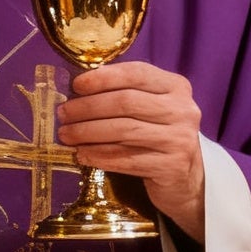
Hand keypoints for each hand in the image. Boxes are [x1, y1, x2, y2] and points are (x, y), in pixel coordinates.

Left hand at [58, 61, 207, 239]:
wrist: (187, 178)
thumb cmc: (159, 135)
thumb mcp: (151, 107)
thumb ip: (125, 93)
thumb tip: (78, 89)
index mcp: (177, 86)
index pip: (136, 73)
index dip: (103, 77)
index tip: (76, 85)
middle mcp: (183, 110)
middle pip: (126, 102)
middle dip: (88, 107)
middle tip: (63, 114)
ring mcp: (180, 139)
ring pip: (123, 131)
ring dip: (88, 132)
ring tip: (66, 135)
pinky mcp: (172, 167)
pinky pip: (126, 159)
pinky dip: (100, 156)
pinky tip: (82, 155)